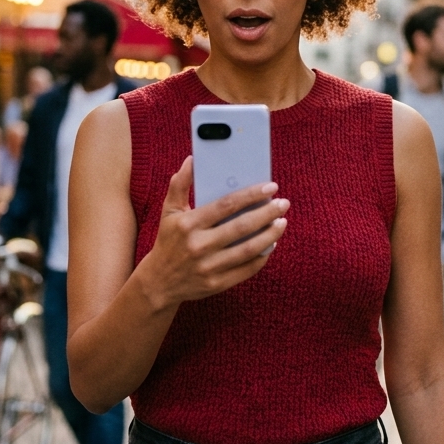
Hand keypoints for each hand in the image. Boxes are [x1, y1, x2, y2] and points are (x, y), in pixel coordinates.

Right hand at [141, 157, 286, 309]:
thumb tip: (192, 160)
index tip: (271, 187)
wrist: (159, 282)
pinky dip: (262, 257)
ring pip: (247, 249)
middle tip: (283, 203)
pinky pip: (246, 269)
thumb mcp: (169, 211)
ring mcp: (208, 267)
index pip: (226, 205)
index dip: (250, 195)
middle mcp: (198, 246)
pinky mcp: (216, 284)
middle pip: (241, 227)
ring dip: (269, 235)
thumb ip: (179, 184)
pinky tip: (270, 244)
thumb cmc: (168, 240)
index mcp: (188, 224)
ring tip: (282, 222)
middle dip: (267, 213)